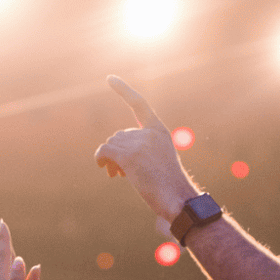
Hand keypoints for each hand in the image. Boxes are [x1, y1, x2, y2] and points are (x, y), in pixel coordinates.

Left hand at [95, 76, 199, 222]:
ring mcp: (139, 143)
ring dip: (110, 159)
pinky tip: (105, 168)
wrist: (178, 201)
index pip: (139, 104)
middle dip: (117, 152)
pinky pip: (104, 151)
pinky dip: (100, 158)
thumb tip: (108, 152)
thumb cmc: (168, 188)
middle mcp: (149, 133)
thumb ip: (140, 149)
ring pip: (111, 144)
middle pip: (120, 135)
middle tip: (119, 173)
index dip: (123, 91)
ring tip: (118, 175)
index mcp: (159, 131)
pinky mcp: (129, 156)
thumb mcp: (158, 161)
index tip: (109, 78)